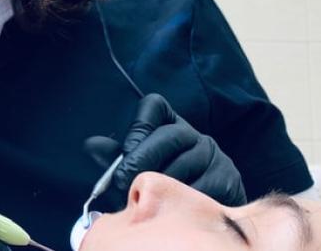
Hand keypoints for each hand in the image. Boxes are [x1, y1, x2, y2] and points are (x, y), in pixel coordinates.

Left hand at [85, 94, 246, 206]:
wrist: (201, 213)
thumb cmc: (160, 187)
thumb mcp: (136, 168)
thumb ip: (115, 157)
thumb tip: (91, 146)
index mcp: (170, 125)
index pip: (154, 106)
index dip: (138, 127)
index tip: (125, 151)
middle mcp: (196, 136)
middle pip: (170, 136)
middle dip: (142, 159)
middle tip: (123, 181)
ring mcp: (215, 157)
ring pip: (185, 165)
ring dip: (160, 184)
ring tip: (143, 199)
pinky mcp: (228, 180)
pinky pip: (202, 189)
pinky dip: (181, 201)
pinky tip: (169, 208)